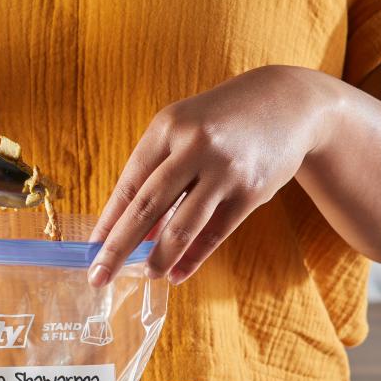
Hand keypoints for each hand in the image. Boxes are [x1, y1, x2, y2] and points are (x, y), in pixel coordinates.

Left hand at [88, 65, 331, 286]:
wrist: (289, 102)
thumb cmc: (220, 122)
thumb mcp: (183, 131)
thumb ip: (157, 176)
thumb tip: (135, 232)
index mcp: (167, 128)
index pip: (128, 184)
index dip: (107, 222)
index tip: (90, 250)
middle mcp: (194, 146)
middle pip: (146, 208)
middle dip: (117, 248)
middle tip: (99, 277)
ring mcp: (224, 170)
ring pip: (181, 227)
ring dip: (158, 259)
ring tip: (145, 276)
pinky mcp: (251, 191)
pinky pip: (214, 234)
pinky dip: (193, 259)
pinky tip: (177, 274)